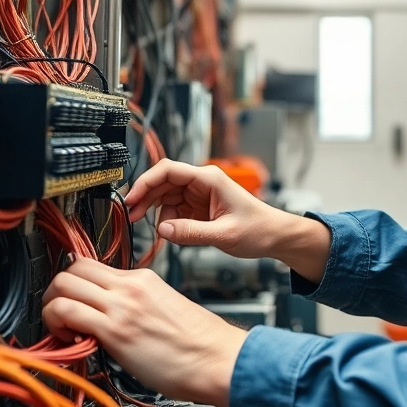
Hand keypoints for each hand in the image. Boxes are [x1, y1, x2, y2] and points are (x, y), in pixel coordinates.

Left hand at [42, 257, 246, 406]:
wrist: (217, 358)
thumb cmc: (198, 342)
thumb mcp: (165, 307)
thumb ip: (135, 304)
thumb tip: (110, 315)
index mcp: (143, 278)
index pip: (92, 264)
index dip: (74, 282)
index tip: (74, 301)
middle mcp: (130, 286)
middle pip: (72, 268)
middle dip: (56, 290)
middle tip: (61, 314)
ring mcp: (122, 306)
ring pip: (63, 285)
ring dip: (51, 307)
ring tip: (64, 329)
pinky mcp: (116, 330)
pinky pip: (67, 312)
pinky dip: (56, 324)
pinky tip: (70, 341)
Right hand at [125, 159, 286, 259]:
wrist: (274, 236)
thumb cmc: (258, 229)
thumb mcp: (224, 234)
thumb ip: (191, 233)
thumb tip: (162, 230)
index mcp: (209, 179)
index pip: (169, 170)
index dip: (146, 182)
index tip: (132, 199)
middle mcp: (202, 183)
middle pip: (163, 183)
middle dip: (146, 199)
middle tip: (133, 217)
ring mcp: (200, 194)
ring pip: (167, 197)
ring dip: (158, 212)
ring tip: (159, 230)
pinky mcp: (200, 207)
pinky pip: (176, 210)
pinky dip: (169, 221)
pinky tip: (172, 232)